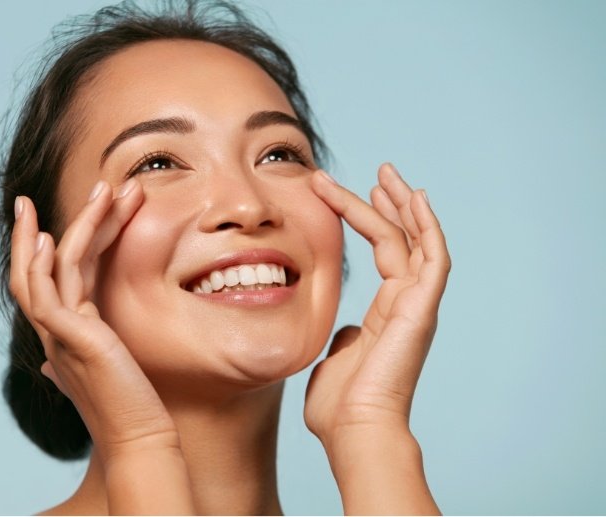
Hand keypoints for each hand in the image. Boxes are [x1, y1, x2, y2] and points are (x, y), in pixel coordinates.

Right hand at [9, 179, 178, 457]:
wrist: (140, 438)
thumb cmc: (127, 405)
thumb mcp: (103, 369)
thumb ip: (83, 353)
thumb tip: (54, 361)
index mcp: (63, 332)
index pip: (48, 279)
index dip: (48, 245)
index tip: (56, 216)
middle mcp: (54, 331)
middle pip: (36, 268)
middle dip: (36, 229)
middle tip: (38, 195)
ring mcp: (58, 335)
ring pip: (48, 270)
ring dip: (73, 226)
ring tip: (100, 189)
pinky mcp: (71, 341)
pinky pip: (47, 296)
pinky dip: (45, 265)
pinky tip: (53, 239)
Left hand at [305, 164, 450, 439]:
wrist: (353, 429)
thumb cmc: (340, 404)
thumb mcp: (335, 356)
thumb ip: (344, 336)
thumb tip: (345, 329)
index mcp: (386, 312)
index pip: (384, 251)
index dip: (368, 219)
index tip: (347, 193)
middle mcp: (406, 303)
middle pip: (404, 239)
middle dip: (391, 203)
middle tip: (379, 172)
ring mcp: (417, 305)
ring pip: (417, 241)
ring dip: (403, 205)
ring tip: (387, 173)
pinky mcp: (422, 309)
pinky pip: (432, 258)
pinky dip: (427, 227)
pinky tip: (415, 198)